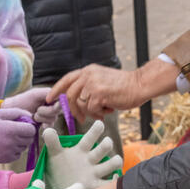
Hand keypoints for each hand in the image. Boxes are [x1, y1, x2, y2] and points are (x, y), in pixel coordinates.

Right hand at [0, 107, 36, 162]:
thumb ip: (17, 112)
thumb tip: (30, 116)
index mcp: (11, 129)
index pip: (31, 130)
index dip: (29, 126)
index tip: (24, 125)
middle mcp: (12, 142)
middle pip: (30, 139)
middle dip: (26, 134)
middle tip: (16, 131)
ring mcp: (9, 152)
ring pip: (24, 147)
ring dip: (21, 142)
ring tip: (8, 137)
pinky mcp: (6, 159)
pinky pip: (18, 154)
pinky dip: (15, 150)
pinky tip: (5, 145)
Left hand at [1, 86, 60, 124]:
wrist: (13, 112)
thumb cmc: (23, 100)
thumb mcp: (35, 94)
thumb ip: (48, 93)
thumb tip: (61, 97)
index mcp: (52, 96)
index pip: (62, 100)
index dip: (56, 104)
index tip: (47, 104)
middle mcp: (53, 105)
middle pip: (58, 111)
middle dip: (46, 112)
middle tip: (37, 110)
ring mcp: (50, 115)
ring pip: (54, 119)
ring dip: (42, 118)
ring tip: (33, 116)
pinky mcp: (46, 124)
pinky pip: (50, 126)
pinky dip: (45, 126)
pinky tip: (40, 125)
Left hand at [41, 124, 120, 188]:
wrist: (57, 187)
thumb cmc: (57, 168)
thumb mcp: (54, 155)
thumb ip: (52, 143)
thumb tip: (48, 130)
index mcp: (81, 150)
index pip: (89, 138)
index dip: (95, 130)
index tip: (100, 123)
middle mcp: (91, 159)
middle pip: (104, 147)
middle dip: (107, 144)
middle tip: (106, 143)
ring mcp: (95, 172)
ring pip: (112, 163)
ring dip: (115, 161)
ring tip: (115, 161)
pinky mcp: (96, 186)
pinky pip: (109, 183)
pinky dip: (114, 181)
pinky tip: (114, 178)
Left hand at [48, 59, 178, 119]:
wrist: (139, 85)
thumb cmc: (124, 85)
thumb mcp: (102, 79)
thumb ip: (89, 85)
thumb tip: (76, 101)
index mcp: (88, 70)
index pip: (66, 79)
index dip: (56, 90)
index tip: (50, 99)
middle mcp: (88, 75)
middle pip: (71, 96)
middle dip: (74, 110)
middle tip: (82, 117)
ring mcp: (93, 84)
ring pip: (81, 105)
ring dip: (91, 112)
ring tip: (102, 112)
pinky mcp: (99, 94)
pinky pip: (92, 110)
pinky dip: (99, 113)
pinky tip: (109, 110)